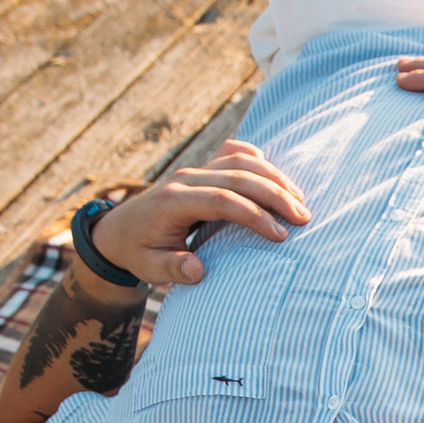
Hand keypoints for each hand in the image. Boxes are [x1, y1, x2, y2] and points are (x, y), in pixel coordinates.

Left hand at [91, 141, 310, 284]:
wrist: (120, 229)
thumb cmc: (138, 252)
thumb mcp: (149, 268)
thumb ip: (173, 269)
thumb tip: (199, 270)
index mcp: (173, 201)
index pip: (222, 200)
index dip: (253, 215)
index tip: (279, 235)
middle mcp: (186, 179)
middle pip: (238, 176)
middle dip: (274, 195)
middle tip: (303, 218)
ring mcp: (195, 169)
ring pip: (239, 160)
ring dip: (273, 177)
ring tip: (299, 199)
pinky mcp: (202, 169)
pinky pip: (231, 152)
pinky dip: (255, 158)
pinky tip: (276, 174)